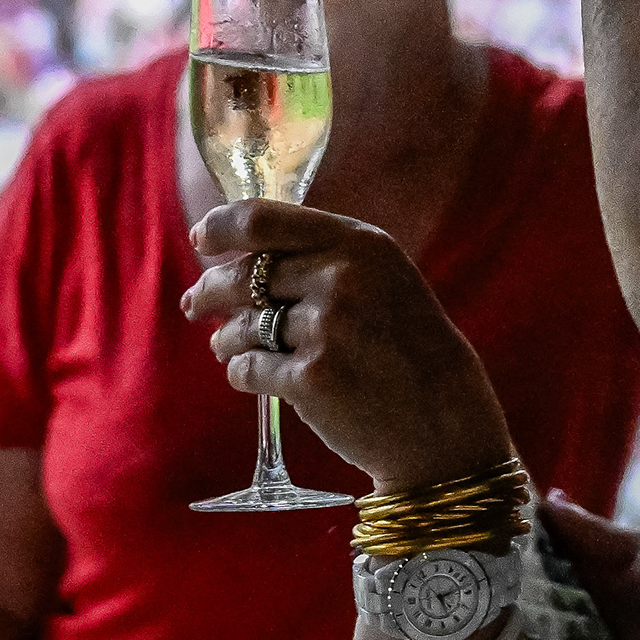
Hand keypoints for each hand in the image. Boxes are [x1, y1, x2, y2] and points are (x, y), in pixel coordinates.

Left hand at [181, 199, 512, 492]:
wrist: (443, 421)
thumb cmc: (408, 349)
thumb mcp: (384, 279)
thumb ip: (326, 259)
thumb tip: (244, 257)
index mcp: (359, 242)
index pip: (264, 218)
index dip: (222, 227)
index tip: (202, 238)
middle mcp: (341, 277)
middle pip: (245, 275)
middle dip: (211, 291)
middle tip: (196, 304)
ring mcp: (326, 328)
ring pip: (243, 326)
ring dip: (227, 338)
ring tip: (225, 346)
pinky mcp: (311, 379)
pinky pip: (248, 369)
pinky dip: (241, 373)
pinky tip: (247, 376)